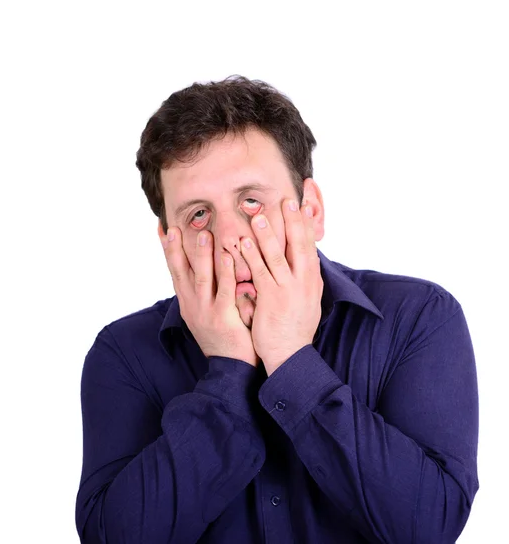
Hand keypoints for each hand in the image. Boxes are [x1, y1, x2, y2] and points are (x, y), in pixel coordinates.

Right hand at [160, 226, 258, 367]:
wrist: (230, 368)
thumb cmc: (223, 337)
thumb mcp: (206, 313)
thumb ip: (205, 291)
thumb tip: (204, 268)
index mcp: (187, 302)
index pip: (174, 271)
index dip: (167, 249)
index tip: (162, 227)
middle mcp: (192, 305)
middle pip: (180, 271)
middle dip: (176, 248)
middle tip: (175, 226)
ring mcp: (206, 312)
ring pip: (201, 278)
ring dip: (202, 255)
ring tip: (205, 233)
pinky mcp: (223, 318)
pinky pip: (224, 291)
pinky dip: (225, 273)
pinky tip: (227, 257)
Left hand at [240, 198, 322, 374]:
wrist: (290, 355)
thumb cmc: (295, 327)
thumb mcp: (307, 300)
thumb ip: (303, 278)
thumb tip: (304, 259)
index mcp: (312, 280)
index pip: (310, 246)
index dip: (306, 225)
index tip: (304, 205)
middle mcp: (304, 282)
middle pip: (299, 245)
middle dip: (293, 222)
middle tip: (287, 200)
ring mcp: (289, 290)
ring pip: (277, 256)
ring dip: (268, 234)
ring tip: (258, 215)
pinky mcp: (272, 299)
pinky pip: (260, 273)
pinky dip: (252, 256)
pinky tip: (244, 242)